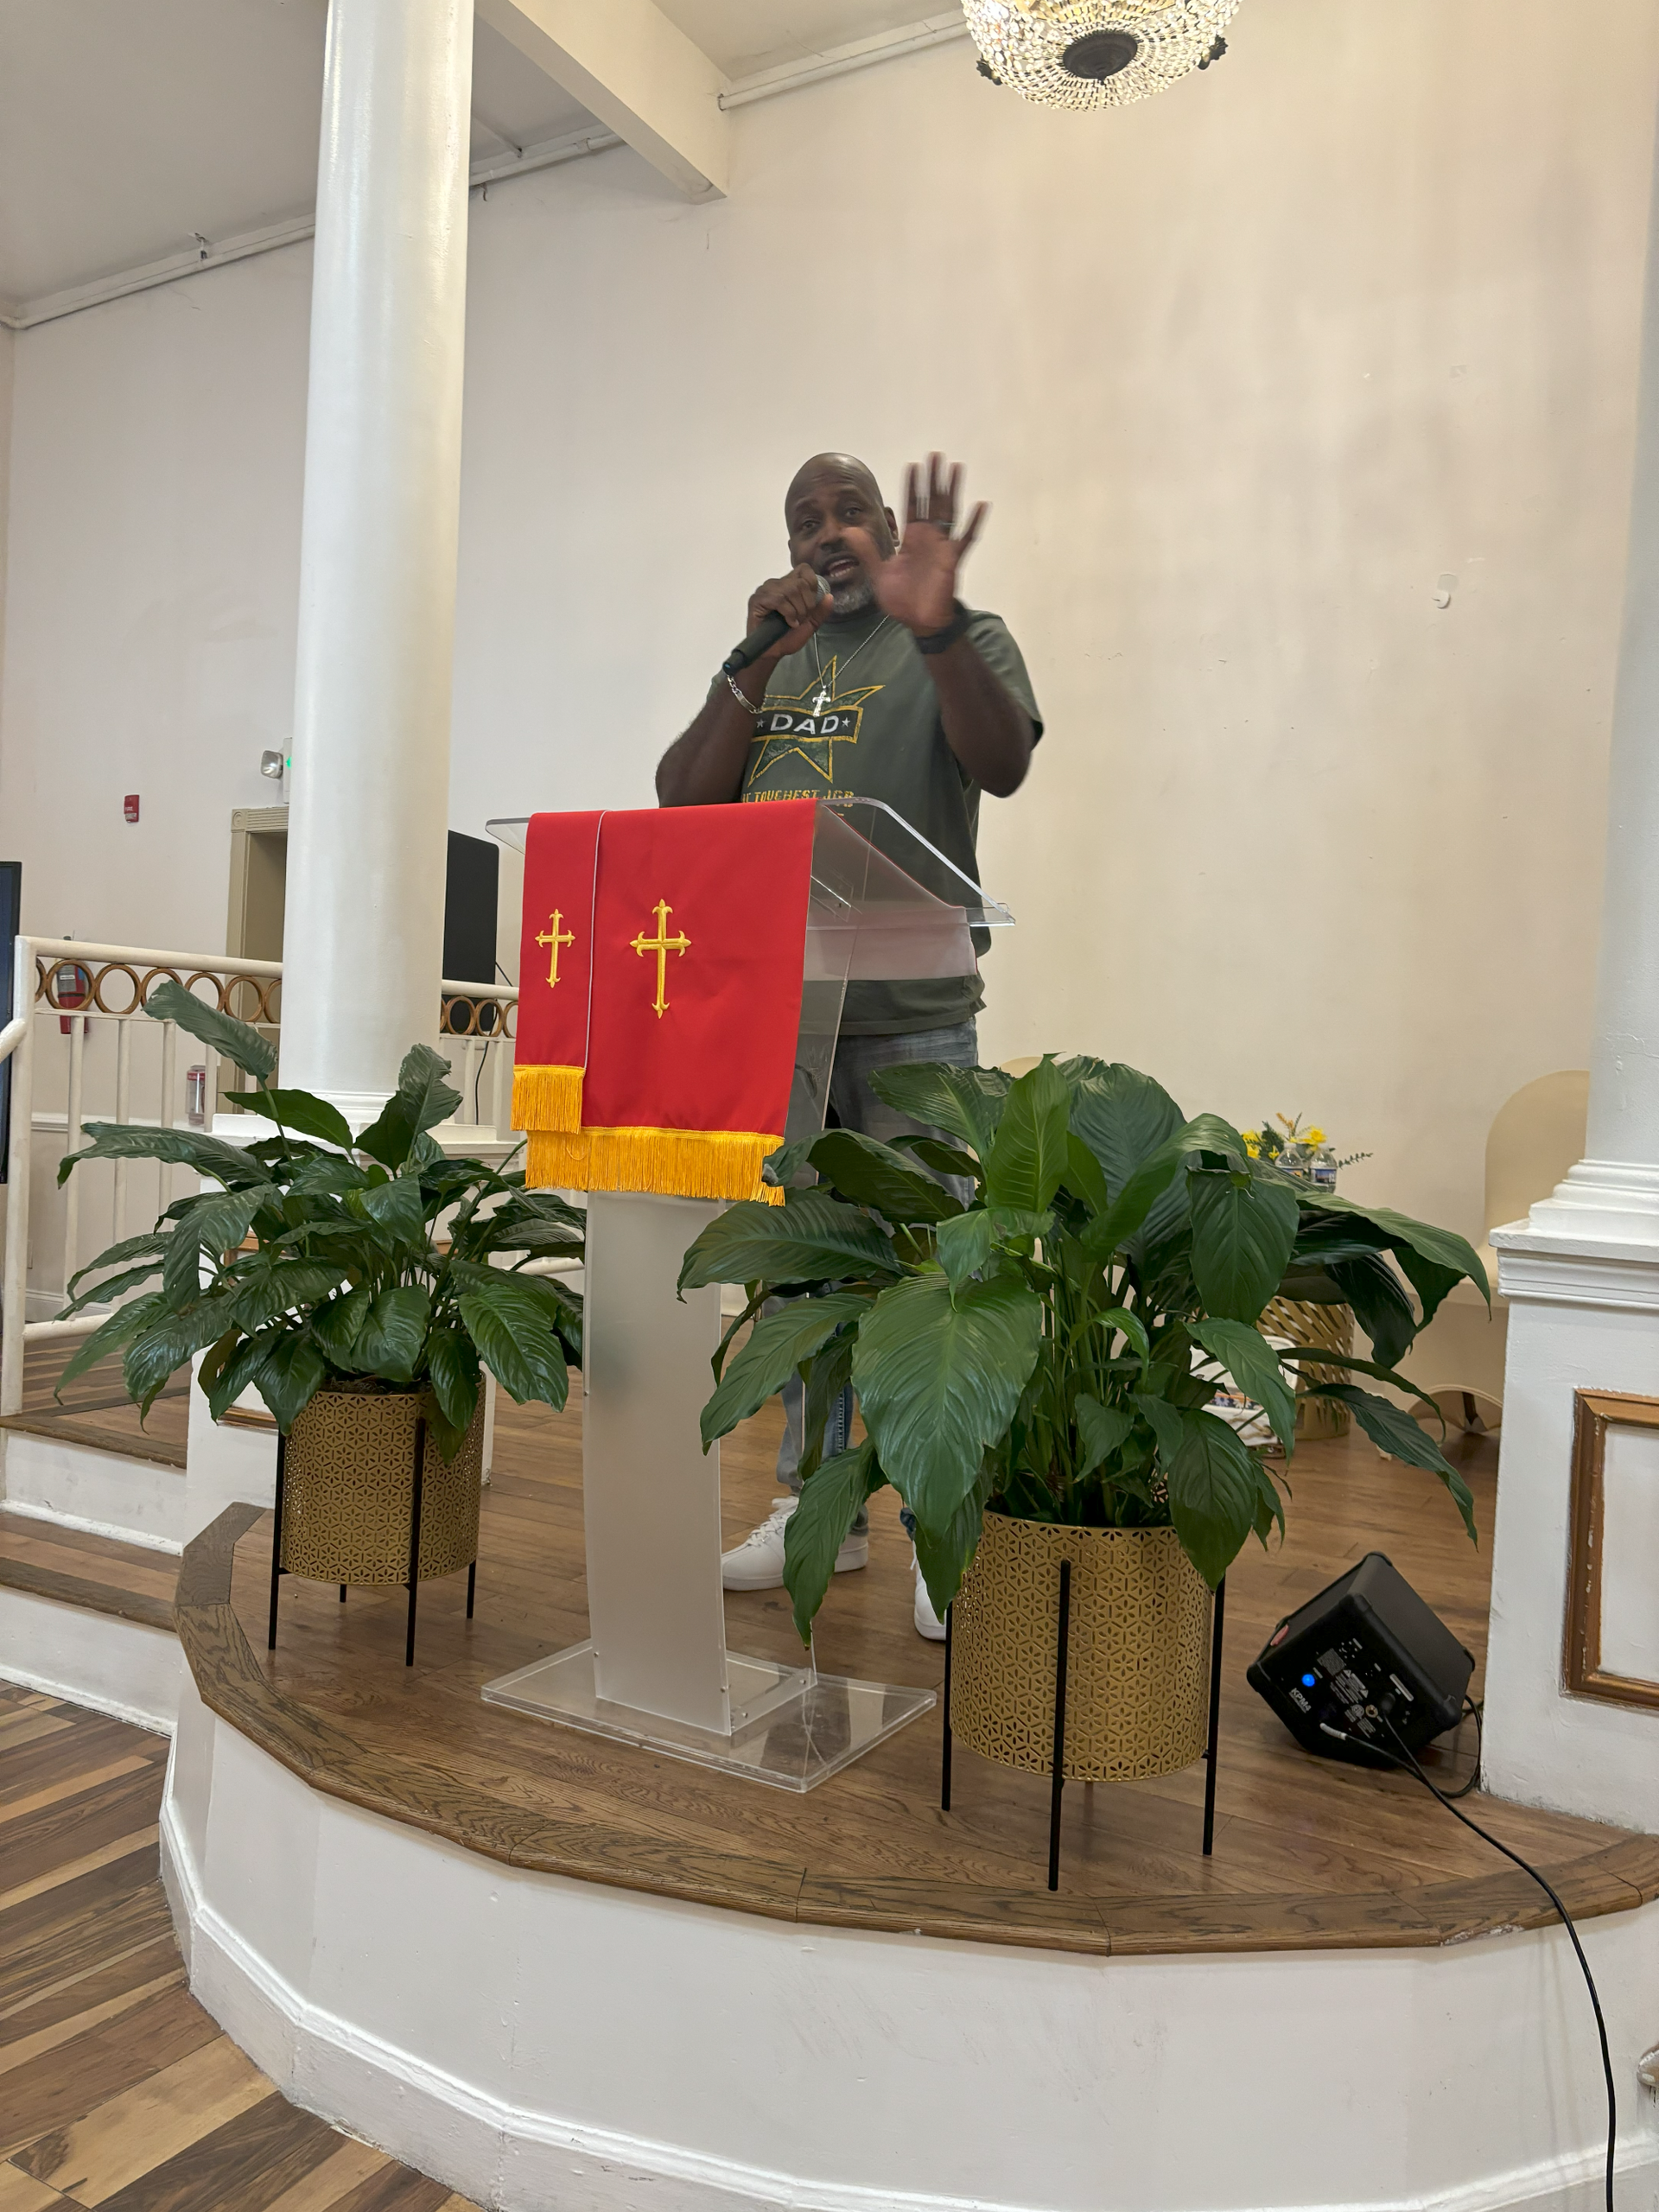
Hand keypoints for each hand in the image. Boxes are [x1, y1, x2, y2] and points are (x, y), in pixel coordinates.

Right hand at [746, 563, 831, 664]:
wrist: (772, 653)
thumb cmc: (787, 637)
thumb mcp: (810, 624)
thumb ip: (820, 611)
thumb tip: (830, 596)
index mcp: (788, 584)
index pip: (804, 569)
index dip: (812, 585)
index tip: (811, 604)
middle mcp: (776, 583)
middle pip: (800, 582)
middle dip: (807, 604)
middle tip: (802, 618)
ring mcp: (765, 590)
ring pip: (790, 590)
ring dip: (797, 610)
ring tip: (794, 622)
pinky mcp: (757, 599)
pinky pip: (779, 599)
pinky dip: (788, 613)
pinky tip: (789, 623)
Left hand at [845, 453, 986, 635]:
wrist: (918, 622)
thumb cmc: (901, 600)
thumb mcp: (878, 573)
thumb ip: (866, 551)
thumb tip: (848, 530)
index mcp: (911, 540)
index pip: (912, 506)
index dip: (912, 487)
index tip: (913, 466)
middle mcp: (928, 538)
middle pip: (932, 501)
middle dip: (933, 479)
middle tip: (935, 455)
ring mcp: (942, 547)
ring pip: (949, 512)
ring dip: (952, 490)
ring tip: (956, 467)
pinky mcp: (953, 559)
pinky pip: (966, 538)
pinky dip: (974, 522)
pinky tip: (980, 505)